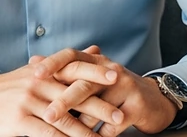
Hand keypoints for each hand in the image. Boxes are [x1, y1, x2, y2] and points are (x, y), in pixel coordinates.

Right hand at [0, 56, 121, 136]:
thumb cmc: (11, 86)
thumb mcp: (39, 70)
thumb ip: (69, 63)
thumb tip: (96, 49)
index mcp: (46, 70)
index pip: (76, 69)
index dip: (97, 73)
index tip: (119, 77)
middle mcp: (39, 83)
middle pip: (75, 95)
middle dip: (99, 107)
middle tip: (119, 115)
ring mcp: (29, 101)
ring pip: (63, 118)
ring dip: (85, 131)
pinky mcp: (19, 120)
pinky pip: (46, 133)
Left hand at [33, 46, 177, 136]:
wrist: (153, 100)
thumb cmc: (113, 90)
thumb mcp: (91, 76)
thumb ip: (64, 71)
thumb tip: (33, 61)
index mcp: (96, 61)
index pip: (72, 56)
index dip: (53, 63)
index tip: (34, 74)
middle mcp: (111, 69)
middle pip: (84, 84)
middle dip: (64, 101)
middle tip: (48, 115)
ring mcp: (126, 87)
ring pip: (98, 108)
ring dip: (82, 126)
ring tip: (70, 136)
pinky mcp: (137, 105)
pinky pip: (113, 124)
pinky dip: (100, 135)